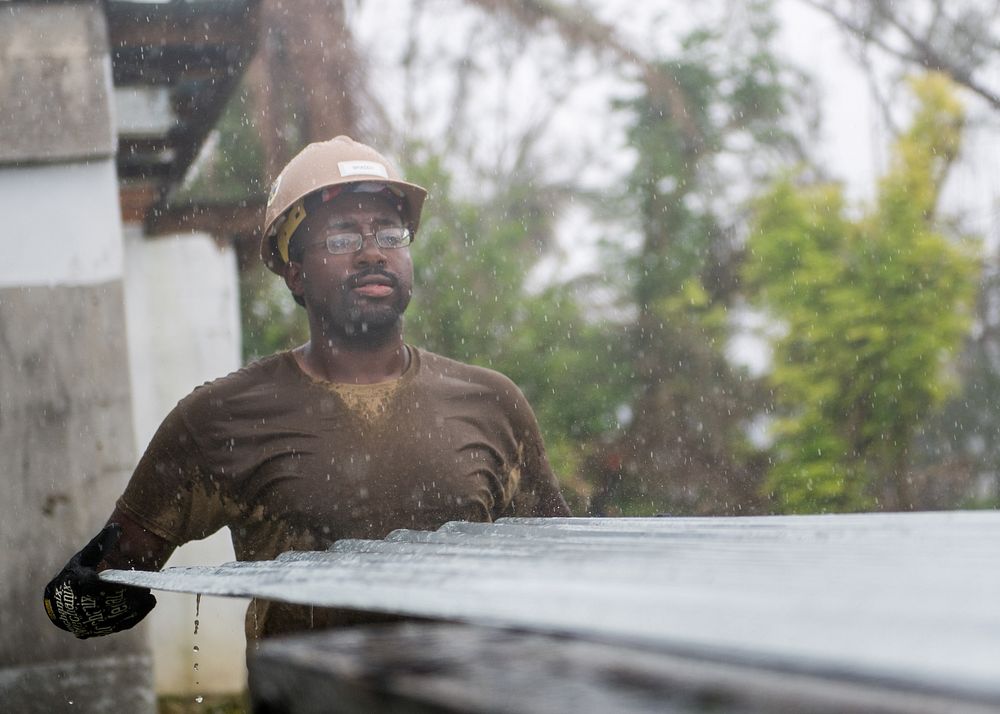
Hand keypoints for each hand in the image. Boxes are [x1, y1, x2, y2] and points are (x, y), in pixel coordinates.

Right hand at [43, 523, 156, 638]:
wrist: (57, 603)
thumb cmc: (73, 576)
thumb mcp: (84, 558)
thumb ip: (101, 544)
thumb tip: (117, 527)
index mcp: (78, 584)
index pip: (100, 587)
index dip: (119, 586)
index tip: (137, 581)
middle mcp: (80, 606)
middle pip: (110, 604)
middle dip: (130, 597)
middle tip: (146, 589)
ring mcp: (87, 621)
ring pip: (115, 617)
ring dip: (134, 608)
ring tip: (149, 598)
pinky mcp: (95, 630)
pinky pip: (117, 625)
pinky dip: (134, 617)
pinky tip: (147, 606)